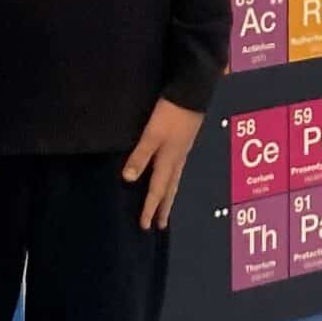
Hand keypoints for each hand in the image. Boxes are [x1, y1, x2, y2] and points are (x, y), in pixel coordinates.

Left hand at [124, 99, 205, 230]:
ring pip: (175, 180)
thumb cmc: (170, 115)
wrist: (193, 94)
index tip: (146, 226)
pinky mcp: (184, 142)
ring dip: (169, 195)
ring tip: (166, 207)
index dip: (150, 208)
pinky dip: (172, 180)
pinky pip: (177, 170)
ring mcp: (182, 151)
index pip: (157, 190)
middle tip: (161, 224)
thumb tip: (128, 179)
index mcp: (168, 161)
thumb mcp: (151, 135)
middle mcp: (177, 160)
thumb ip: (140, 155)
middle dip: (164, 207)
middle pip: (169, 189)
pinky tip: (171, 176)